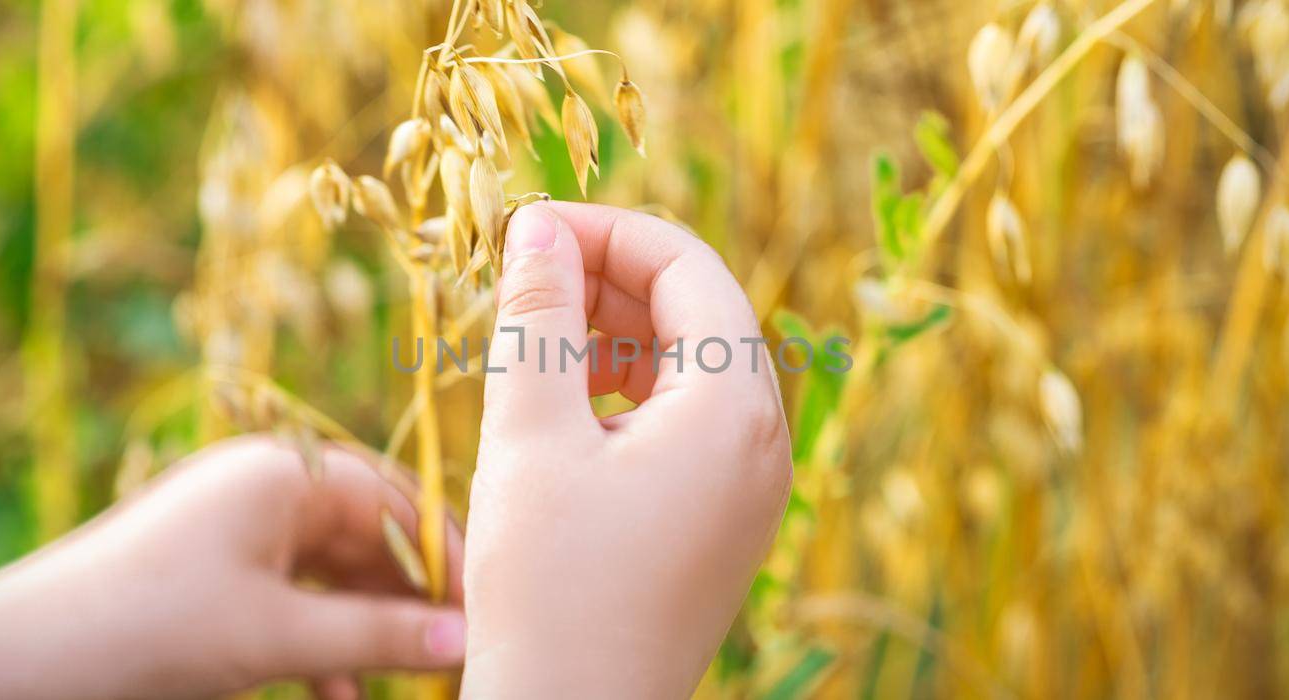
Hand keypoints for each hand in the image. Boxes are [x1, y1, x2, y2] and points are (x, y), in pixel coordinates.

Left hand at [0, 436, 464, 699]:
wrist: (16, 663)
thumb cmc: (150, 628)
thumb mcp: (277, 636)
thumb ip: (379, 634)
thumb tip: (466, 639)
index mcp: (284, 473)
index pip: (397, 500)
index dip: (448, 556)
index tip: (488, 609)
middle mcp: (264, 486)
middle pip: (369, 535)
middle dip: (411, 598)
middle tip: (456, 651)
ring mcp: (235, 527)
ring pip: (332, 573)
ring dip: (367, 628)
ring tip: (405, 682)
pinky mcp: (213, 571)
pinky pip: (291, 597)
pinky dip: (319, 642)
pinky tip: (338, 695)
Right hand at [461, 202, 792, 696]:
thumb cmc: (547, 585)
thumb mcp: (529, 433)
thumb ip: (538, 316)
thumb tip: (538, 225)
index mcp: (734, 409)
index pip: (687, 267)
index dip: (605, 231)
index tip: (525, 228)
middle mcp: (765, 442)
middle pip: (700, 312)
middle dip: (610, 280)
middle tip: (523, 275)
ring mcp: (752, 488)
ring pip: (693, 368)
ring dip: (617, 334)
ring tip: (536, 334)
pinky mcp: (725, 523)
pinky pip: (690, 425)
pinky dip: (630, 393)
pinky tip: (566, 402)